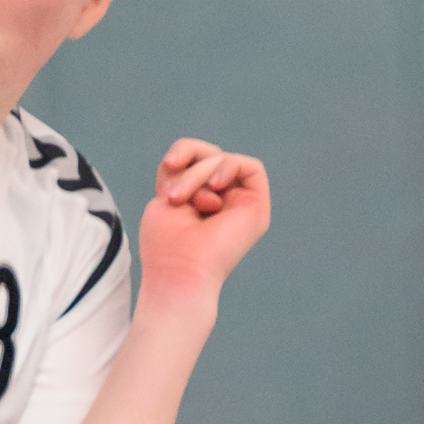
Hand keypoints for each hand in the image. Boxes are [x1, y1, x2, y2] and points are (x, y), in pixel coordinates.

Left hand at [137, 136, 268, 303]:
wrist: (180, 272)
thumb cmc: (166, 244)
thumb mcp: (166, 197)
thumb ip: (182, 173)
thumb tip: (195, 158)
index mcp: (196, 202)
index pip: (194, 160)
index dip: (184, 151)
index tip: (168, 164)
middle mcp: (221, 202)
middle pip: (210, 156)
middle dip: (190, 165)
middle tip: (174, 196)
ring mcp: (239, 204)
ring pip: (224, 162)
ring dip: (200, 174)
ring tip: (184, 200)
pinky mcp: (257, 206)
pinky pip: (250, 167)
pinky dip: (228, 168)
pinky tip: (215, 187)